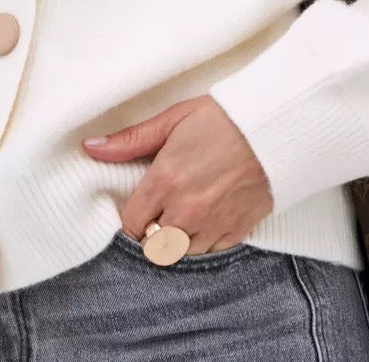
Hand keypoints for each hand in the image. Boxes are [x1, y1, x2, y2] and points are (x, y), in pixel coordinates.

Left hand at [81, 94, 273, 255]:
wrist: (277, 125)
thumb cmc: (225, 117)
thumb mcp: (175, 118)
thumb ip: (131, 139)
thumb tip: (91, 148)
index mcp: (165, 180)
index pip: (130, 223)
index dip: (131, 215)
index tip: (139, 204)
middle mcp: (186, 209)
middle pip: (152, 243)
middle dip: (151, 229)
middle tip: (160, 208)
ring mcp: (213, 223)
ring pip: (179, 252)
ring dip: (176, 238)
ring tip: (183, 213)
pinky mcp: (237, 230)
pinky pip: (209, 252)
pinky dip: (203, 241)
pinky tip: (206, 218)